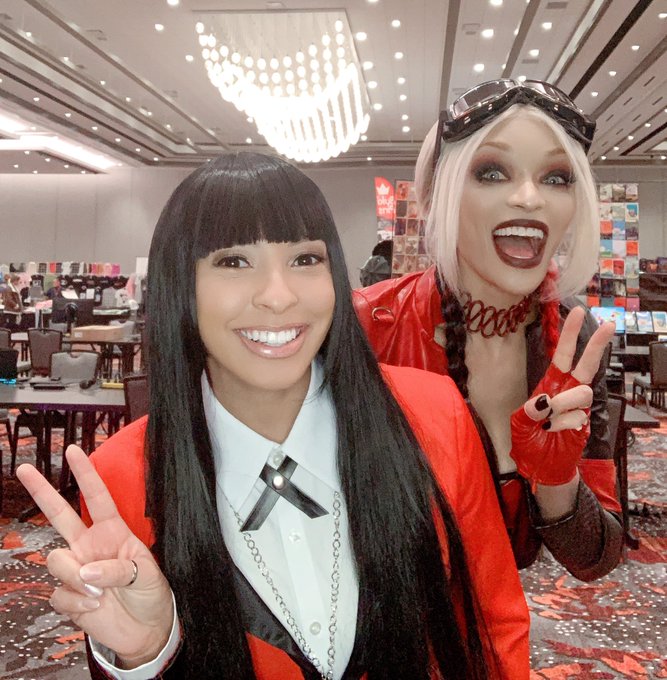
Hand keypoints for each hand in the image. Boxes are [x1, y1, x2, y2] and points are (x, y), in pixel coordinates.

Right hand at [17, 445, 172, 666]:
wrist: (145, 629)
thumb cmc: (150, 593)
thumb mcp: (145, 575)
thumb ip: (117, 570)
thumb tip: (85, 572)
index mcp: (113, 531)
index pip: (97, 497)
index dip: (86, 474)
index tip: (74, 450)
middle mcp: (90, 545)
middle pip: (60, 514)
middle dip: (42, 491)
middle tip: (25, 469)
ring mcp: (77, 569)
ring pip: (56, 560)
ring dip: (77, 578)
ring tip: (101, 594)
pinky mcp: (68, 595)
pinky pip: (58, 593)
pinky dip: (77, 603)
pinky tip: (94, 607)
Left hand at [510, 307, 614, 489]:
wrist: (541, 466)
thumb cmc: (529, 440)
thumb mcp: (519, 423)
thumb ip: (528, 411)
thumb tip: (543, 400)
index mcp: (551, 383)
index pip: (563, 354)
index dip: (571, 334)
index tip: (578, 312)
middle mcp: (567, 391)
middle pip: (586, 364)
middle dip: (596, 344)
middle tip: (608, 324)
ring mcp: (578, 407)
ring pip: (582, 392)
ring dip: (562, 402)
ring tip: (547, 419)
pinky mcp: (584, 424)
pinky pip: (577, 417)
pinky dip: (561, 425)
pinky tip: (553, 432)